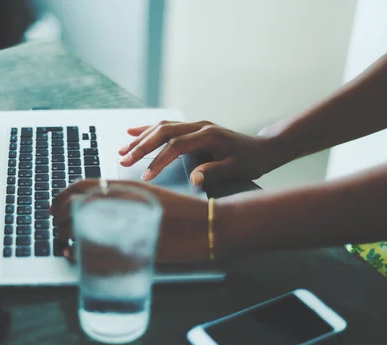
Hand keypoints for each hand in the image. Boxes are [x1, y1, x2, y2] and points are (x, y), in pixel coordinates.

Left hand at [50, 180, 208, 263]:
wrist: (210, 225)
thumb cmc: (183, 212)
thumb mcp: (151, 198)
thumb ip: (127, 201)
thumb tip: (102, 210)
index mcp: (126, 186)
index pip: (81, 185)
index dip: (61, 196)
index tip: (54, 207)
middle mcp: (121, 202)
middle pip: (74, 206)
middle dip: (59, 218)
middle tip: (57, 227)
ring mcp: (125, 224)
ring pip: (79, 226)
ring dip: (65, 234)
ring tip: (63, 241)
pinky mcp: (131, 246)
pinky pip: (93, 248)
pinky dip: (77, 252)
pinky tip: (74, 254)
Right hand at [119, 120, 277, 185]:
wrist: (264, 148)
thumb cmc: (252, 161)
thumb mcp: (237, 169)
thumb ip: (215, 171)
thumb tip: (194, 179)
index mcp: (208, 135)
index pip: (176, 146)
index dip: (158, 161)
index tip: (145, 176)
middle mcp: (199, 126)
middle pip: (163, 132)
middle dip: (141, 147)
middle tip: (123, 160)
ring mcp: (196, 125)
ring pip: (162, 127)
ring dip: (141, 138)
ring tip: (122, 150)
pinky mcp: (194, 128)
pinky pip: (167, 126)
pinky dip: (149, 129)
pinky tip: (133, 132)